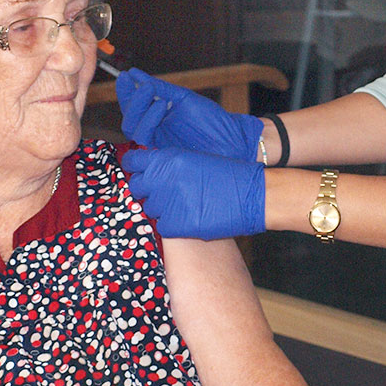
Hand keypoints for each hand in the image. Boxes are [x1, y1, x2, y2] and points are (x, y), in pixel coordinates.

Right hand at [116, 68, 263, 160]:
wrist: (233, 140)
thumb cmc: (213, 121)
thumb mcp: (184, 99)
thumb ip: (160, 88)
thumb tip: (136, 75)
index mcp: (159, 119)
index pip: (134, 107)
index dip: (126, 93)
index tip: (125, 76)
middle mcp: (155, 133)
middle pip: (129, 119)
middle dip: (132, 101)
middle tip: (142, 86)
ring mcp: (158, 145)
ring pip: (133, 129)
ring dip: (141, 108)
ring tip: (153, 92)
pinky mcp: (162, 156)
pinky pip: (145, 139)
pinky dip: (150, 119)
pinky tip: (161, 105)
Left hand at [121, 147, 265, 239]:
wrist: (252, 195)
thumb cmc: (228, 175)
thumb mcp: (195, 158)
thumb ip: (169, 162)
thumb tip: (148, 168)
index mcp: (168, 159)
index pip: (133, 162)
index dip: (135, 167)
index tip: (139, 171)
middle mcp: (163, 180)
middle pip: (137, 187)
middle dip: (146, 190)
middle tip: (162, 192)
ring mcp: (169, 203)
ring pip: (150, 208)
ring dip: (161, 207)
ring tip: (182, 205)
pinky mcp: (176, 225)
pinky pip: (163, 226)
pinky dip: (172, 224)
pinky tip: (188, 218)